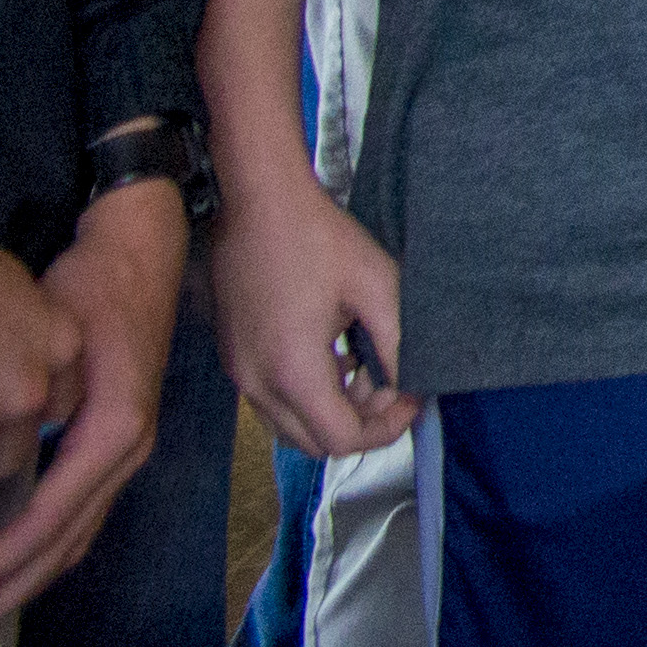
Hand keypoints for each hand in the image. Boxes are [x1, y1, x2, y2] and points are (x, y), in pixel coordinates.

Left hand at [0, 182, 183, 646]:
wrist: (143, 248)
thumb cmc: (94, 285)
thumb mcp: (56, 333)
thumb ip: (33, 401)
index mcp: (113, 434)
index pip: (43, 525)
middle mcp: (124, 457)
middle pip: (54, 555)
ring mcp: (122, 457)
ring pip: (64, 548)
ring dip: (7, 595)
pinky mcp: (109, 450)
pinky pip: (70, 526)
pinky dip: (32, 563)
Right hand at [211, 173, 412, 462]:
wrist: (258, 203)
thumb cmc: (317, 237)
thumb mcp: (375, 284)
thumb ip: (396, 341)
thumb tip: (412, 378)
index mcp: (292, 372)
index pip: (341, 440)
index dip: (386, 428)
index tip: (412, 395)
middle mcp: (257, 384)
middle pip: (315, 443)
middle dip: (362, 425)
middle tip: (393, 386)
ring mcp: (240, 375)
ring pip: (291, 428)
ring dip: (333, 414)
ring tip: (367, 371)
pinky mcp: (234, 359)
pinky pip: (273, 403)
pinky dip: (308, 398)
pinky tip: (335, 358)